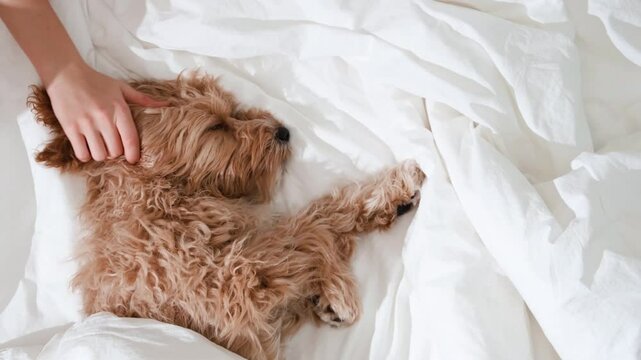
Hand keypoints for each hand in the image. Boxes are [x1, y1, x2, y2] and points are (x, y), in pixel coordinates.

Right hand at [45, 62, 165, 162]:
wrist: (65, 74)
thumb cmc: (96, 82)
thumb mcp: (121, 88)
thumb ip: (143, 99)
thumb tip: (165, 105)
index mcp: (119, 109)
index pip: (130, 139)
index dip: (133, 154)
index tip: (133, 160)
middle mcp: (103, 118)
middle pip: (115, 151)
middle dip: (116, 153)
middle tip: (113, 147)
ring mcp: (86, 124)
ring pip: (100, 155)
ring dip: (101, 155)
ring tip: (100, 147)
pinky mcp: (70, 128)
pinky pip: (82, 153)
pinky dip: (86, 154)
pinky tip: (87, 147)